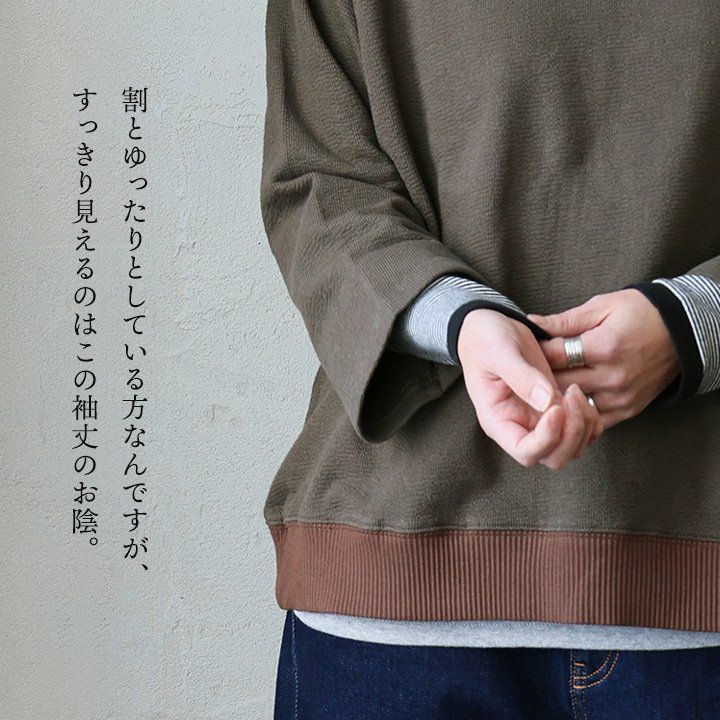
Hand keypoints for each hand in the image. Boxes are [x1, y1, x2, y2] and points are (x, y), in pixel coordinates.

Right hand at [458, 308, 602, 469]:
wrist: (490, 327)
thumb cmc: (486, 340)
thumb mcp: (498, 353)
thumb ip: (521, 376)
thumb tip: (547, 402)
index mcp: (499, 421)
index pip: (526, 452)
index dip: (547, 438)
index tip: (555, 407)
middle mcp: (520, 427)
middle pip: (554, 457)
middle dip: (572, 434)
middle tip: (571, 396)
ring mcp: (540, 420)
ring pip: (573, 448)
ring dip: (584, 426)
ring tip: (576, 391)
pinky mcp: (555, 408)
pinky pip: (583, 431)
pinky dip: (591, 419)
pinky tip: (582, 393)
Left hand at [527, 288, 680, 429]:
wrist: (683, 332)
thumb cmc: (640, 313)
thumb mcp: (602, 307)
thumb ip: (564, 320)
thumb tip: (531, 323)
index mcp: (604, 347)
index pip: (553, 356)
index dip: (535, 351)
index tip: (527, 348)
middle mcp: (612, 377)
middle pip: (558, 383)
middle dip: (539, 376)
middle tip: (528, 370)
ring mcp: (620, 397)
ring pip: (571, 405)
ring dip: (555, 396)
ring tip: (543, 386)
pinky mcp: (628, 411)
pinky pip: (592, 420)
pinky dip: (576, 412)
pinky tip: (565, 401)